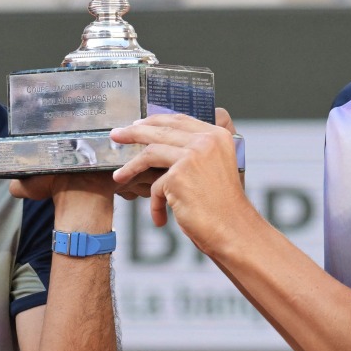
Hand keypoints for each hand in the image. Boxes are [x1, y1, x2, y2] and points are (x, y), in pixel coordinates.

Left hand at [109, 113, 248, 254]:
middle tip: (116, 135)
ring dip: (131, 167)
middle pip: (161, 129)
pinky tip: (159, 218)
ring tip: (119, 176)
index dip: (156, 120)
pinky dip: (156, 204)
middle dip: (134, 132)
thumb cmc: (222, 206)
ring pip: (150, 152)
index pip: (180, 120)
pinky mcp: (178, 175)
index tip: (138, 125)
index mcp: (217, 135)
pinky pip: (155, 186)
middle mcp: (207, 140)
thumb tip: (158, 142)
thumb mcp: (213, 169)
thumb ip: (195, 152)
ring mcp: (193, 155)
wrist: (233, 230)